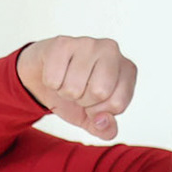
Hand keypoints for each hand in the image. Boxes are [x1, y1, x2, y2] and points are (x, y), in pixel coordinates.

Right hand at [16, 36, 136, 138]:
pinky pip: (54, 79)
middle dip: (83, 101)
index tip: (93, 102)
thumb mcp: (93, 118)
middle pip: (99, 92)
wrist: (44, 77)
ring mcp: (88, 43)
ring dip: (65, 92)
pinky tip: (55, 73)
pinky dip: (51, 84)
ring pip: (74, 87)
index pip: (117, 104)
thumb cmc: (75, 94)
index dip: (99, 111)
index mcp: (127, 69)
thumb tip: (102, 121)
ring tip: (66, 81)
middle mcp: (112, 50)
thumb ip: (105, 129)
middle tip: (79, 91)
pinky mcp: (63, 42)